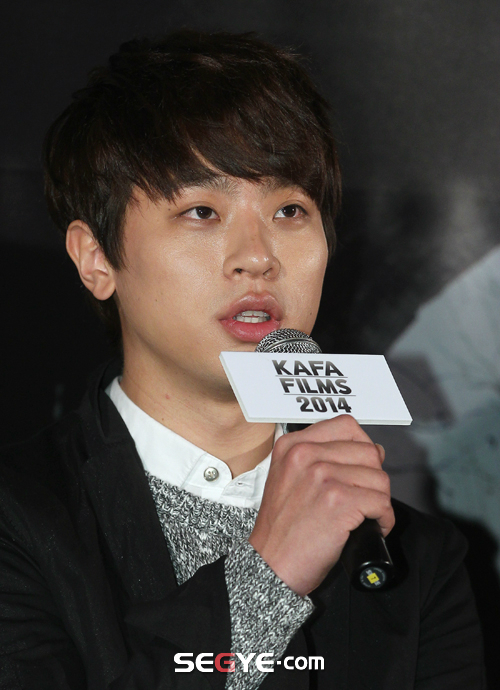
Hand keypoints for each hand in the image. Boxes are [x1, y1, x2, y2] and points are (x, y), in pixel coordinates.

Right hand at [249, 415, 393, 595]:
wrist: (270, 564)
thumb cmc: (282, 528)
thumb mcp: (289, 478)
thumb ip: (321, 458)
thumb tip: (373, 451)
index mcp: (292, 445)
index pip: (346, 426)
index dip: (362, 448)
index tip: (360, 468)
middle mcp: (305, 455)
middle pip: (368, 452)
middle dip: (373, 478)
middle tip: (363, 498)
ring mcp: (322, 476)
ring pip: (379, 478)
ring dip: (379, 501)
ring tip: (365, 516)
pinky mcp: (339, 501)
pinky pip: (382, 502)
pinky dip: (383, 519)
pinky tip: (370, 527)